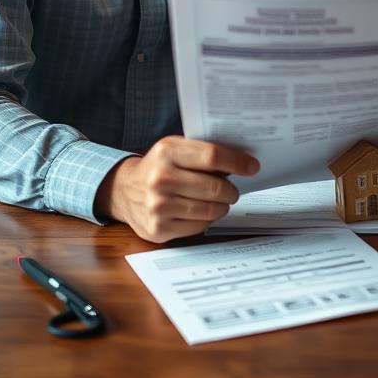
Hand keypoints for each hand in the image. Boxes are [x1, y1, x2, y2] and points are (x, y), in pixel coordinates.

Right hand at [95, 136, 258, 242]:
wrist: (124, 190)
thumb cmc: (159, 166)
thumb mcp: (176, 148)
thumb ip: (204, 152)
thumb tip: (244, 160)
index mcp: (167, 151)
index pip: (212, 156)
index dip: (237, 162)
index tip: (252, 166)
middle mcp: (160, 178)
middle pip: (215, 188)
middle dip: (232, 190)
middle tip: (234, 190)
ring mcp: (158, 206)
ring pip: (210, 210)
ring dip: (222, 207)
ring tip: (218, 201)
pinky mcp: (159, 229)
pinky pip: (199, 227)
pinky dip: (206, 220)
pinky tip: (200, 211)